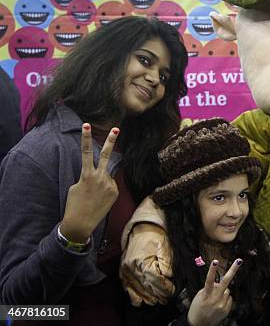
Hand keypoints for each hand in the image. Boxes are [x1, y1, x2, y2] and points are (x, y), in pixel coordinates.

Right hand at [61, 123, 118, 242]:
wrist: (81, 223)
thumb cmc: (74, 204)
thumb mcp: (76, 186)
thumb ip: (88, 176)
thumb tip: (99, 173)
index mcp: (86, 175)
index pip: (86, 152)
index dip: (86, 138)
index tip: (86, 125)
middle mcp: (100, 177)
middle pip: (106, 155)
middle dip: (110, 141)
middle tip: (116, 129)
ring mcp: (109, 185)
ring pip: (107, 175)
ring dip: (101, 181)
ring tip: (94, 195)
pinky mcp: (115, 192)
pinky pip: (111, 185)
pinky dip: (106, 189)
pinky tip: (100, 199)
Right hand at [120, 223, 174, 305]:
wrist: (142, 229)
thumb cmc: (154, 236)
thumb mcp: (166, 247)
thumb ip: (168, 264)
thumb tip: (169, 277)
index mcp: (142, 262)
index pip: (156, 282)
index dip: (167, 289)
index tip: (173, 290)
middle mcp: (131, 269)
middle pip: (148, 291)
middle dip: (160, 295)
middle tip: (169, 295)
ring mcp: (125, 273)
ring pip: (139, 295)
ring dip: (151, 298)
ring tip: (160, 296)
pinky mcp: (123, 275)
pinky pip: (129, 292)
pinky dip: (139, 296)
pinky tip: (148, 295)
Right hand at [187, 258, 241, 325]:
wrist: (199, 325)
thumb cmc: (197, 309)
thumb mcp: (199, 296)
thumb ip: (209, 288)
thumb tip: (218, 282)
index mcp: (206, 295)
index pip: (209, 280)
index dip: (212, 270)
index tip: (215, 261)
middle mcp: (215, 299)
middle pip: (225, 282)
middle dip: (233, 270)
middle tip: (239, 261)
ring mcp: (222, 305)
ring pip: (227, 290)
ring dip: (223, 291)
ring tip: (215, 299)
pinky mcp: (226, 310)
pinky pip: (229, 298)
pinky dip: (225, 299)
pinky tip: (218, 304)